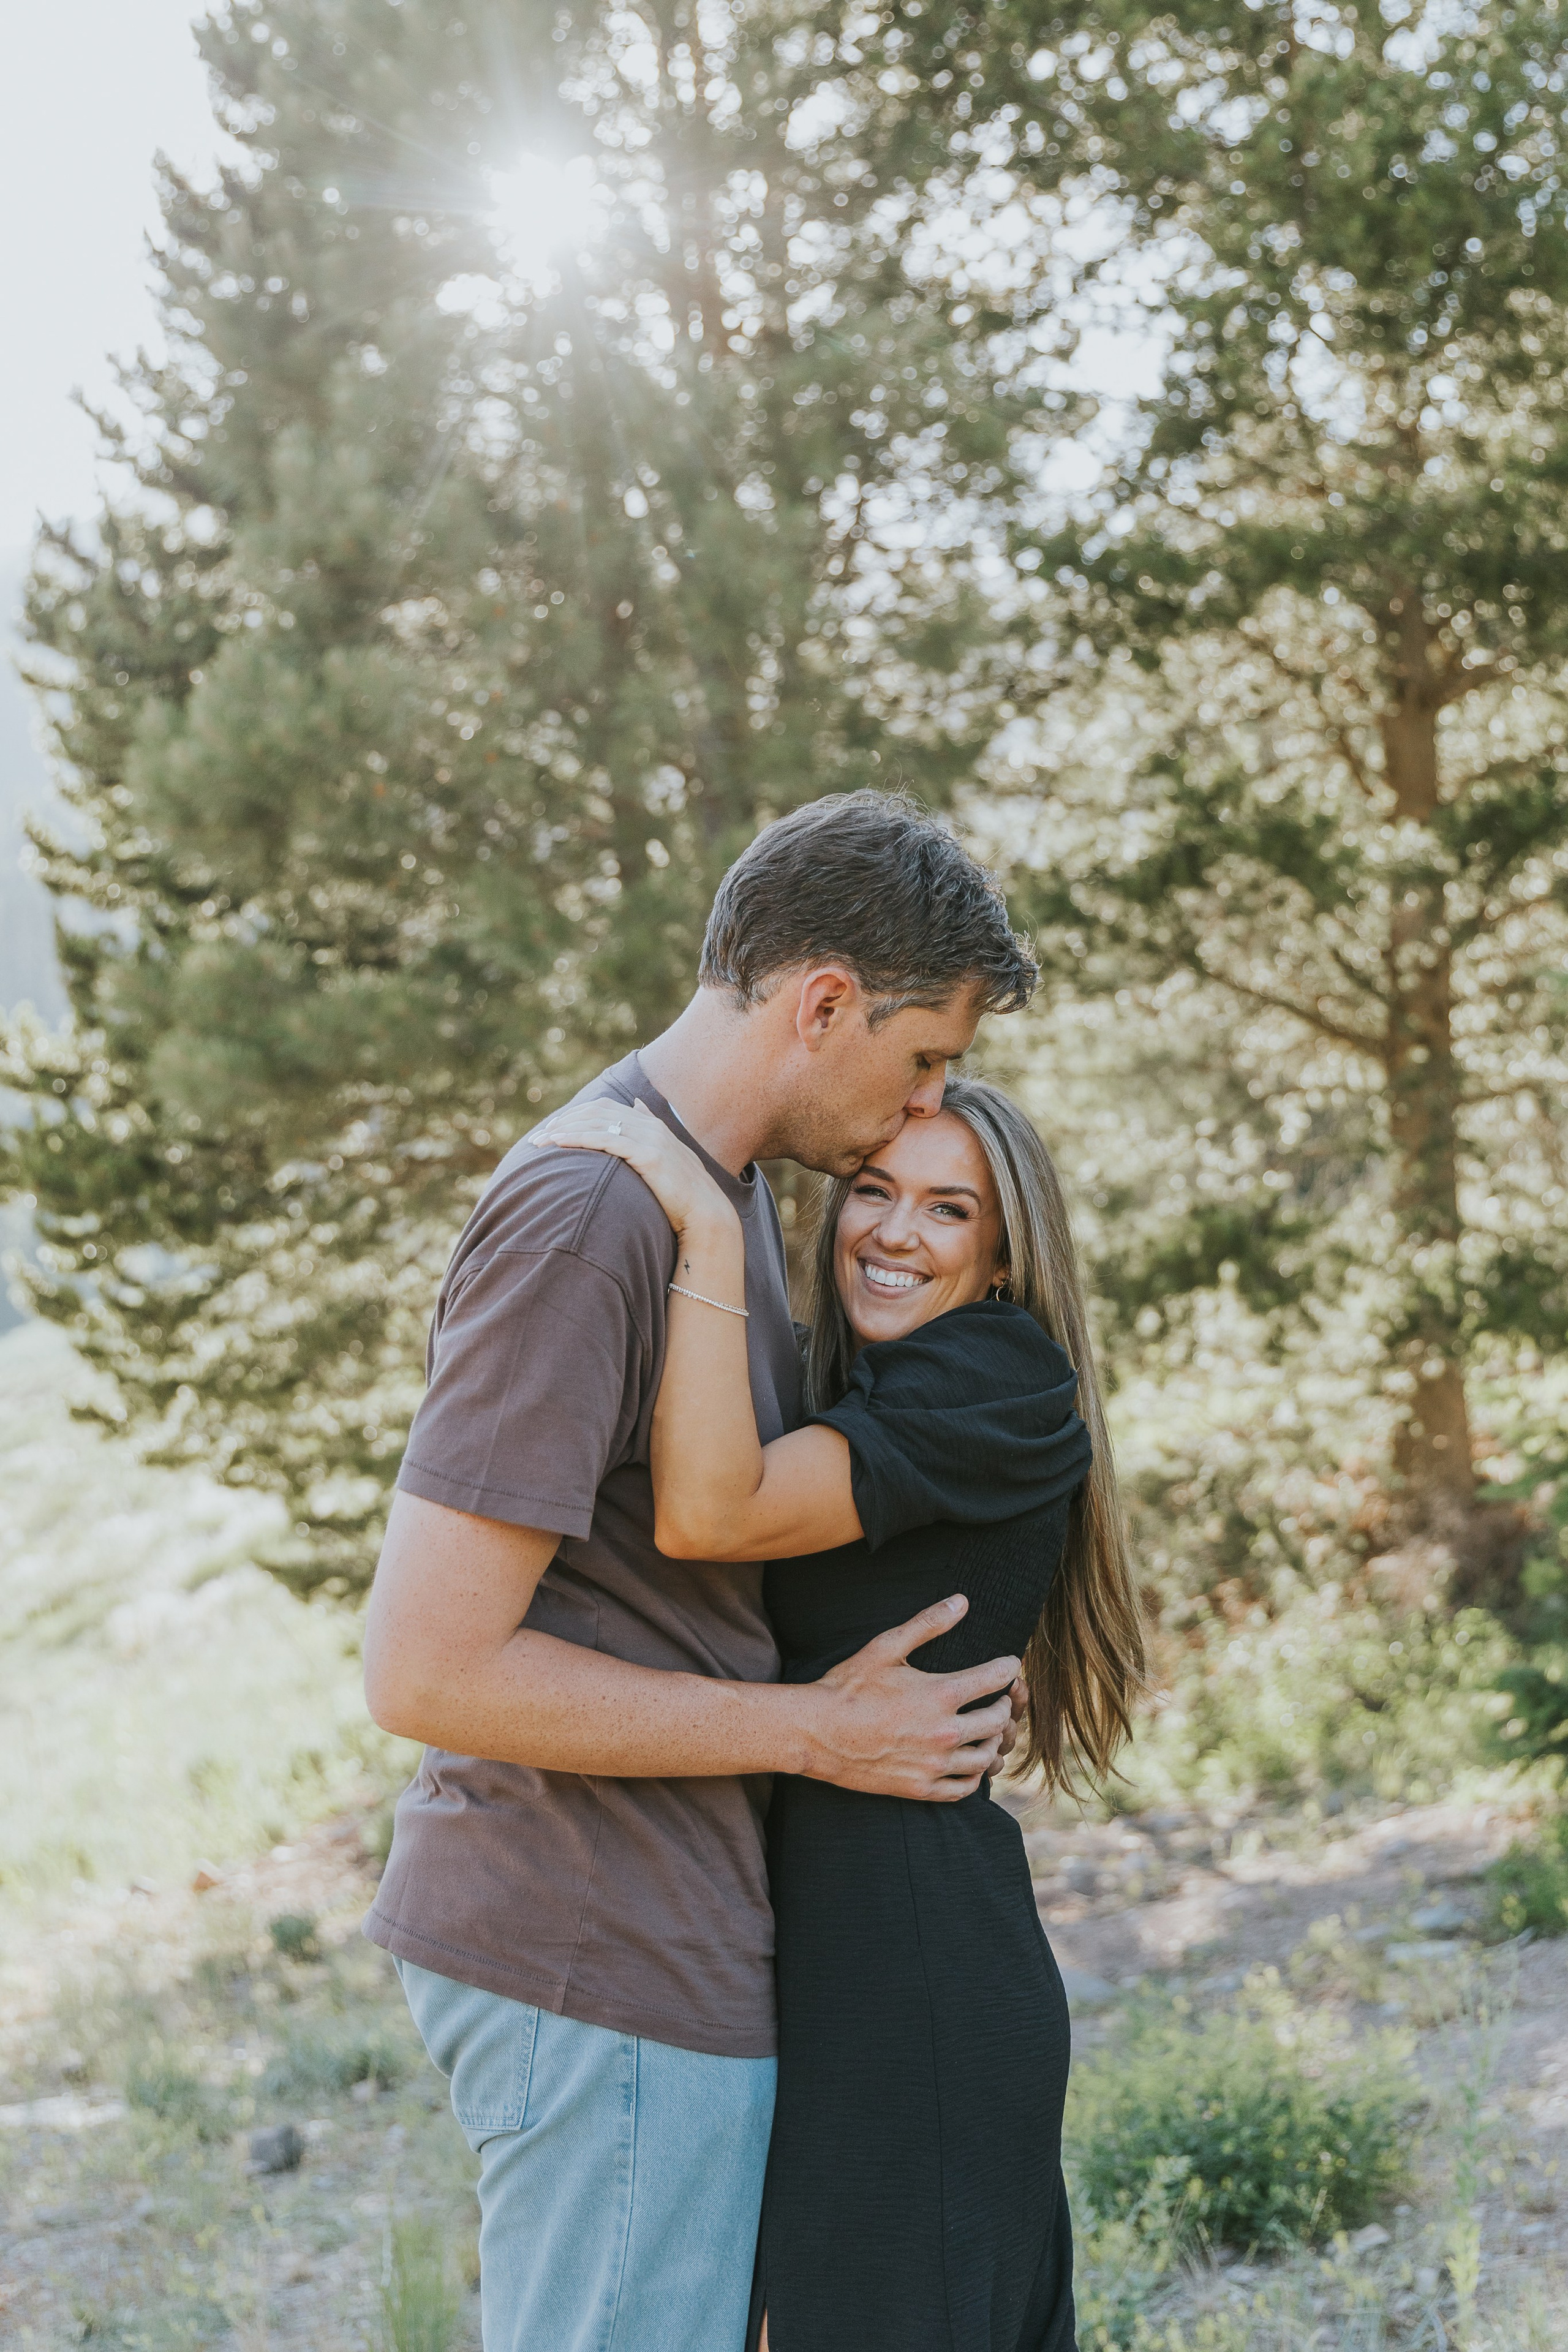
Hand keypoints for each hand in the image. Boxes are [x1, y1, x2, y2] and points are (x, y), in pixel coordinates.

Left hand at [530, 1097, 734, 1242]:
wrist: (706, 1214)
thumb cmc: (683, 1194)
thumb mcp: (666, 1157)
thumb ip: (650, 1131)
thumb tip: (637, 1106)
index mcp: (652, 1125)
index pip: (606, 1107)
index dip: (576, 1114)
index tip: (553, 1128)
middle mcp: (650, 1125)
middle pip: (597, 1111)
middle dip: (565, 1120)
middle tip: (538, 1135)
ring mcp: (650, 1138)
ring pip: (597, 1122)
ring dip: (564, 1129)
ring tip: (539, 1141)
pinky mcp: (648, 1155)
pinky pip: (605, 1139)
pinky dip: (578, 1138)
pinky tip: (558, 1143)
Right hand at [798, 1596, 1021, 1802]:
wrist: (816, 1733)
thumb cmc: (848, 1686)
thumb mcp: (886, 1647)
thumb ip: (928, 1623)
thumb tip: (962, 1601)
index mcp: (939, 1694)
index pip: (995, 1678)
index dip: (1008, 1668)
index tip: (1009, 1665)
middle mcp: (944, 1732)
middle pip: (997, 1720)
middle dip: (1004, 1706)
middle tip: (999, 1698)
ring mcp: (933, 1764)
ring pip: (985, 1757)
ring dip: (993, 1741)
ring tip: (986, 1731)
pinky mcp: (920, 1788)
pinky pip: (964, 1789)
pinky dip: (975, 1776)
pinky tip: (969, 1763)